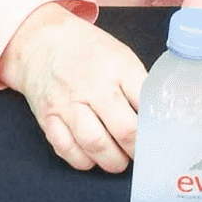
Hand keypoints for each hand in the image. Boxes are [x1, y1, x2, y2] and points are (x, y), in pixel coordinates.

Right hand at [0, 4, 145, 172]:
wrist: (41, 41)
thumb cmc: (88, 51)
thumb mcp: (120, 56)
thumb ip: (137, 86)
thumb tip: (156, 119)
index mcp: (117, 67)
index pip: (146, 104)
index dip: (157, 126)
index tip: (160, 136)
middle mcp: (92, 86)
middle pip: (124, 130)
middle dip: (137, 150)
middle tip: (140, 153)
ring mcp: (67, 103)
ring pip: (95, 145)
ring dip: (112, 160)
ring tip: (118, 159)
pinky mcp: (47, 117)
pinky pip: (66, 149)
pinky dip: (83, 160)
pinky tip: (91, 156)